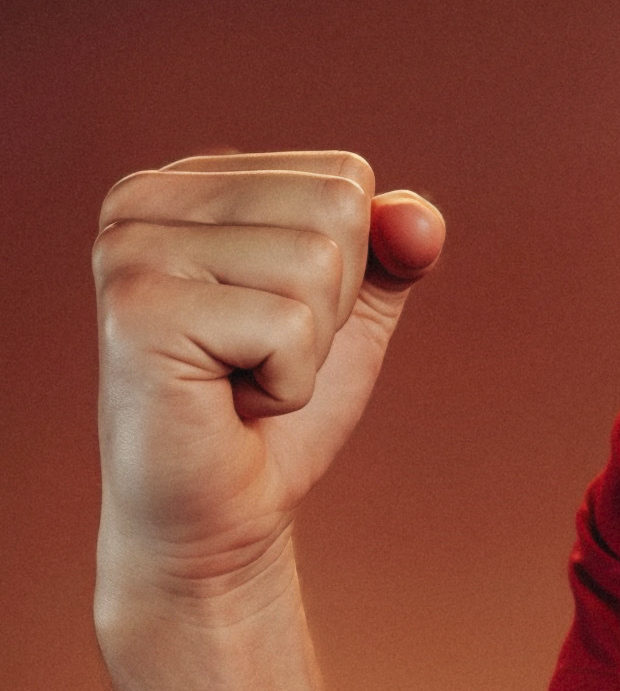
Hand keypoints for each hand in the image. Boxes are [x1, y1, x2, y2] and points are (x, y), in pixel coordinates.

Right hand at [94, 153, 444, 607]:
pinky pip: (288, 325)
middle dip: (330, 304)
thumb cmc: (278, 405)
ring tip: (242, 376)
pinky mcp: (138, 313)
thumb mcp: (355, 306)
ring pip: (316, 263)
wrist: (222, 514)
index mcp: (190, 181)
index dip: (350, 266)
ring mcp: (130, 252)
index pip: (345, 176)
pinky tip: (230, 402)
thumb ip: (396, 243)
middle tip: (262, 355)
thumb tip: (418, 222)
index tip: (278, 318)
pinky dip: (287, 383)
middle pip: (335, 209)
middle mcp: (143, 200)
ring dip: (307, 347)